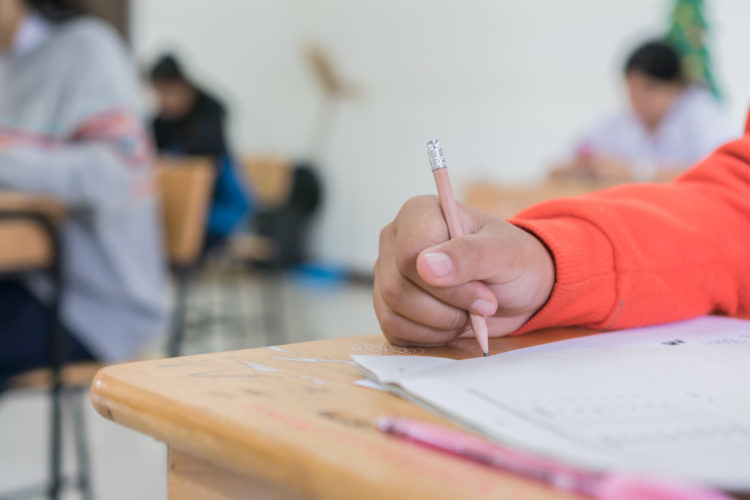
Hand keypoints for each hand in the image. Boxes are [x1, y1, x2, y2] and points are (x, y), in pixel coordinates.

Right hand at [374, 195, 554, 346]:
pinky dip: (428, 337)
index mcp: (418, 214)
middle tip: (482, 306)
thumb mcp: (505, 253)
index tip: (483, 293)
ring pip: (393, 313)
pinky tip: (450, 324)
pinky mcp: (388, 304)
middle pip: (397, 289)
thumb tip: (427, 267)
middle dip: (446, 310)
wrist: (517, 288)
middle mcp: (395, 241)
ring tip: (467, 314)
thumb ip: (469, 254)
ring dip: (439, 325)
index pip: (409, 255)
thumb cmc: (512, 261)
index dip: (445, 286)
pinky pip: (394, 331)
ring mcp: (387, 273)